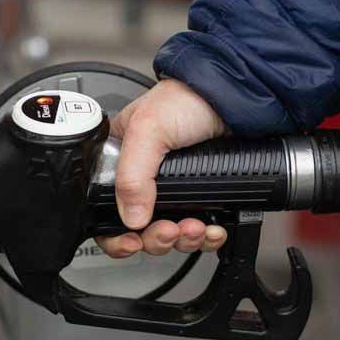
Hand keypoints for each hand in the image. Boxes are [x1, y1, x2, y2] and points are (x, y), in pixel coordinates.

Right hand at [96, 79, 229, 257]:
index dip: (115, 234)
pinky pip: (200, 231)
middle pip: (139, 230)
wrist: (235, 98)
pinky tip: (213, 229)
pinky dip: (207, 237)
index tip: (131, 241)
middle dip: (157, 238)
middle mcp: (144, 178)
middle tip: (170, 231)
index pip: (104, 209)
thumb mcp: (148, 129)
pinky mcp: (203, 196)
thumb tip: (132, 217)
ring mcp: (175, 190)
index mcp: (119, 161)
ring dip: (183, 239)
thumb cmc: (187, 98)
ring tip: (195, 226)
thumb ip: (132, 175)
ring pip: (171, 234)